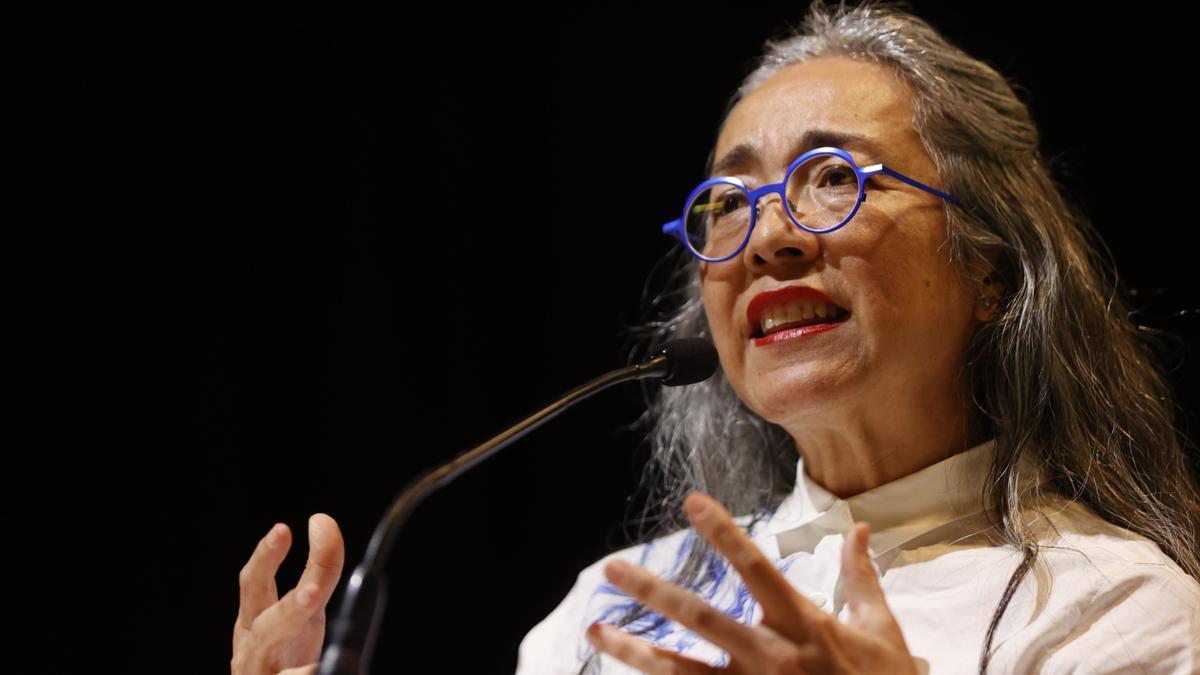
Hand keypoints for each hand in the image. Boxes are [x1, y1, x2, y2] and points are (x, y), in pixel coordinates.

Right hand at [232, 514, 344, 674]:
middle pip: (268, 629)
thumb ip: (316, 572)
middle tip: (313, 594)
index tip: (283, 530)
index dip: (267, 557)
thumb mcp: (302, 614)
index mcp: (254, 623)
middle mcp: (251, 651)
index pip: (255, 584)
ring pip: (279, 663)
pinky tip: (325, 670)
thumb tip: (322, 522)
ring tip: (321, 629)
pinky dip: (311, 674)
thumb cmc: (283, 658)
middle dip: (291, 610)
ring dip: (302, 653)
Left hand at [586, 493, 916, 673]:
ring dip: (633, 651)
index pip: (756, 569)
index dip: (724, 534)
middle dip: (653, 592)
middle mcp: (773, 659)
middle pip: (702, 618)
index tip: (693, 502)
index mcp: (806, 627)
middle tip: (612, 568)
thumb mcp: (883, 631)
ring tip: (595, 632)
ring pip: (680, 672)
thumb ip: (861, 578)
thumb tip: (858, 529)